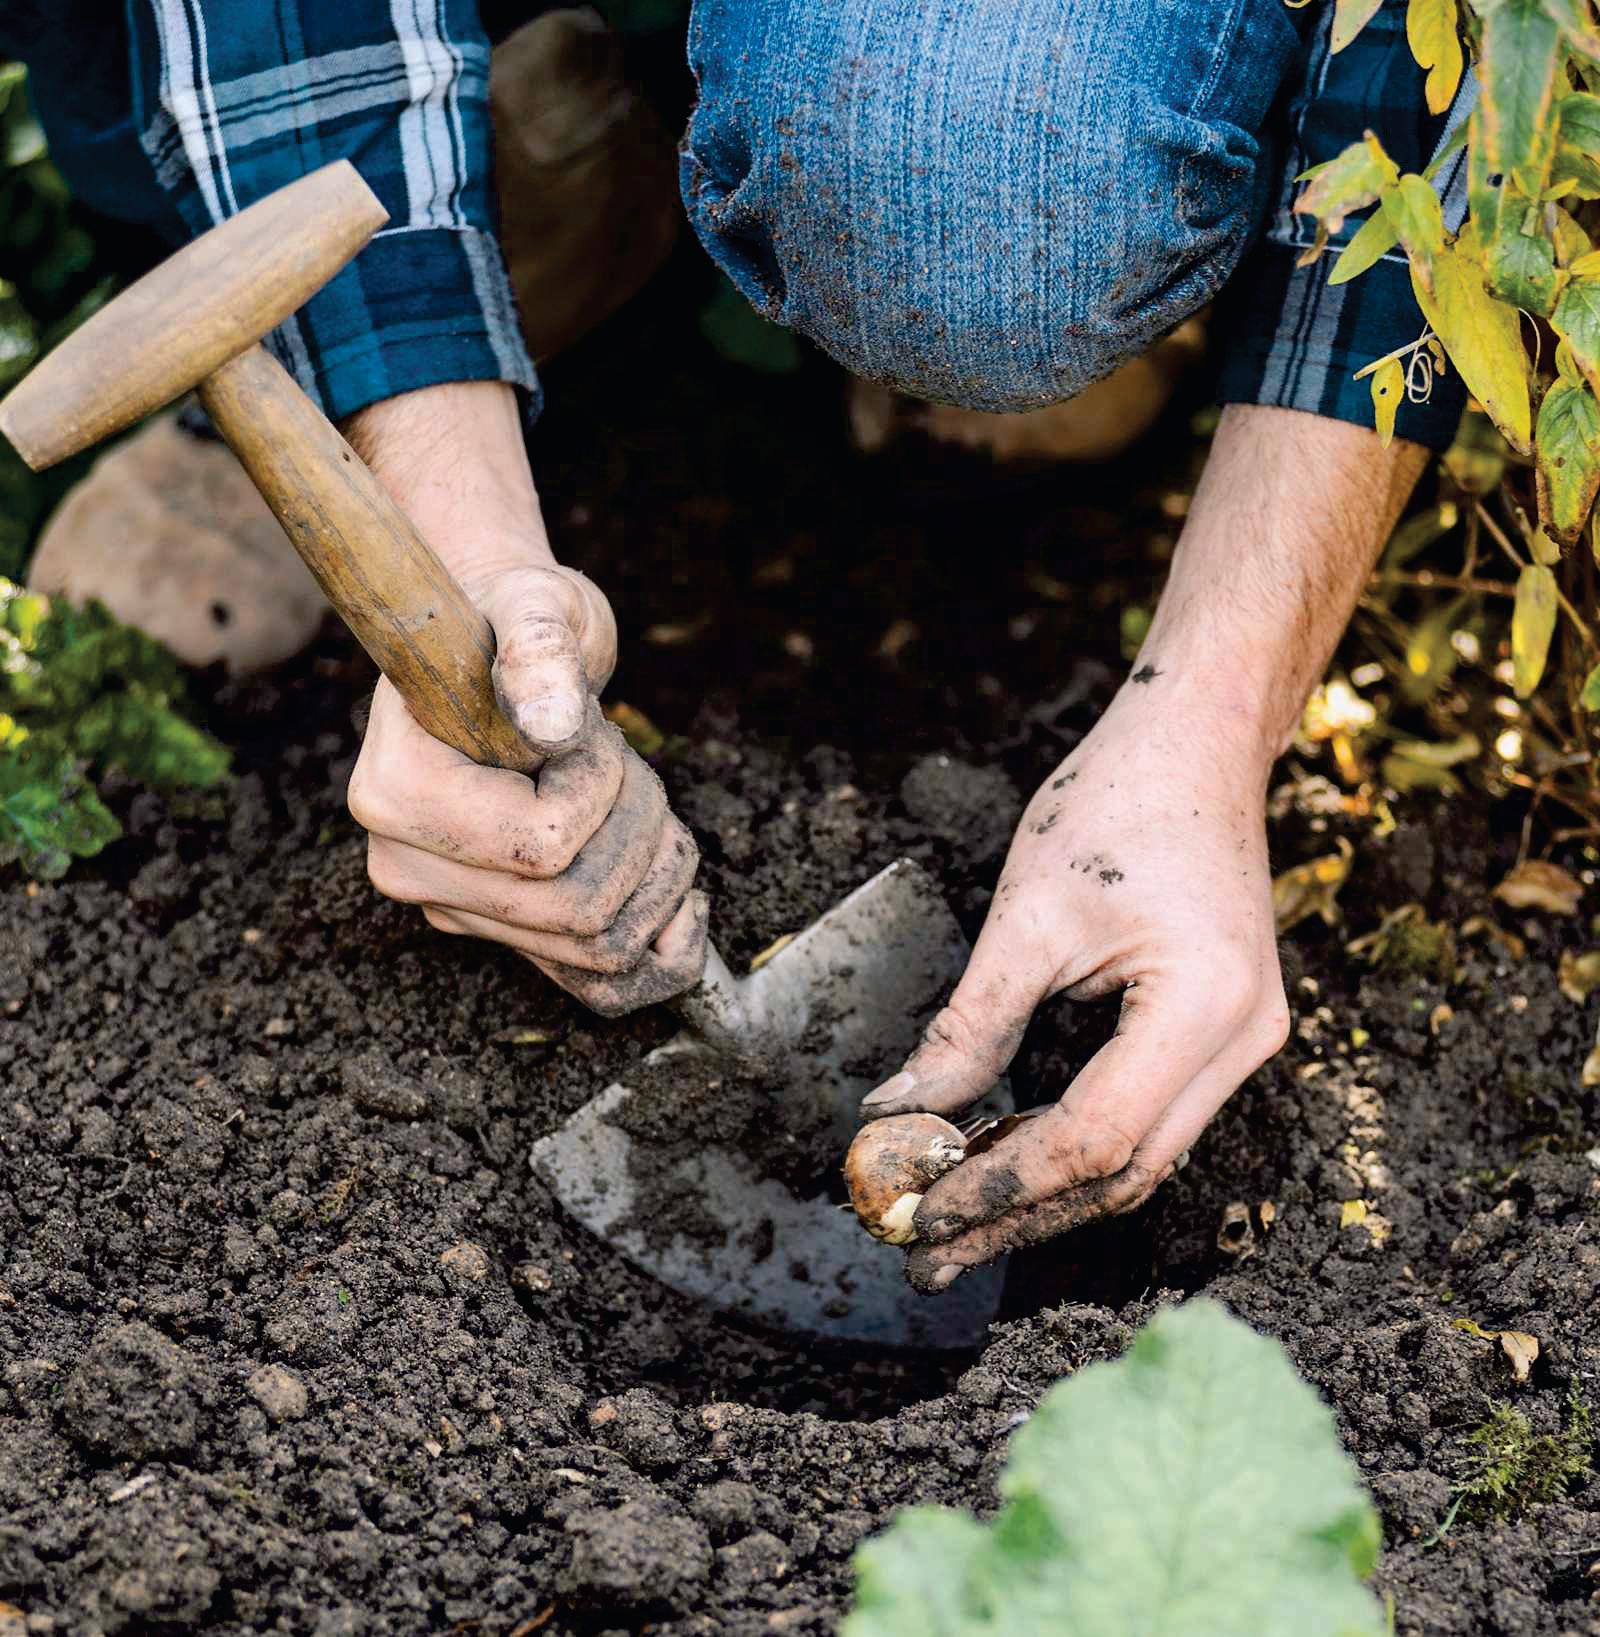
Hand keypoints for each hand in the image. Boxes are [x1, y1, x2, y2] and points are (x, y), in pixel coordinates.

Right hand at [348, 561, 706, 1012]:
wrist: (501, 648)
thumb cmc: (514, 618)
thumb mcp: (535, 606)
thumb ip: (540, 652)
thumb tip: (553, 725)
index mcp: (398, 793)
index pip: (542, 846)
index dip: (603, 790)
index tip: (589, 732)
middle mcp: (409, 866)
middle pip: (577, 909)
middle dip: (641, 833)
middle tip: (632, 767)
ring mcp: (454, 905)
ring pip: (598, 947)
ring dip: (657, 874)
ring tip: (642, 800)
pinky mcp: (502, 927)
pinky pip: (596, 987)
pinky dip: (660, 955)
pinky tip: (683, 900)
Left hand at [860, 692, 1288, 1288]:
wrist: (1196, 745)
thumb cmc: (1117, 805)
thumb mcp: (1028, 915)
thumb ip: (969, 1025)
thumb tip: (898, 1109)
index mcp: (1206, 1007)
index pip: (1094, 1139)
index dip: (1001, 1186)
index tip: (922, 1212)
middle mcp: (1245, 1042)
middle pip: (1125, 1172)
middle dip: (1021, 1217)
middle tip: (928, 1251)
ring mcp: (1245, 1043)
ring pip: (1141, 1159)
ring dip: (1047, 1195)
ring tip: (958, 1224)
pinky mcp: (1223, 1034)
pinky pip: (1149, 1120)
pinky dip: (1076, 1151)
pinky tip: (1010, 1166)